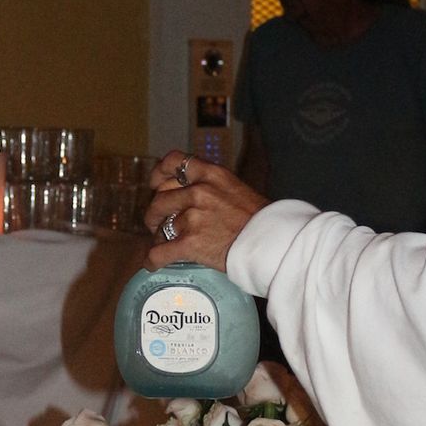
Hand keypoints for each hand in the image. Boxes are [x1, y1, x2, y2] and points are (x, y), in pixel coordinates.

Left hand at [143, 151, 268, 270]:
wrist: (272, 243)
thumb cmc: (259, 219)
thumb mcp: (235, 188)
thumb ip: (210, 186)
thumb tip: (188, 191)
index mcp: (211, 174)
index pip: (174, 162)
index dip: (159, 173)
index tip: (155, 183)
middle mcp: (199, 192)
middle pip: (160, 198)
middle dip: (156, 213)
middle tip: (158, 222)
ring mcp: (193, 217)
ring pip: (159, 227)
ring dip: (159, 237)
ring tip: (164, 243)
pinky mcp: (189, 243)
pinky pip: (159, 252)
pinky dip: (153, 260)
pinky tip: (153, 263)